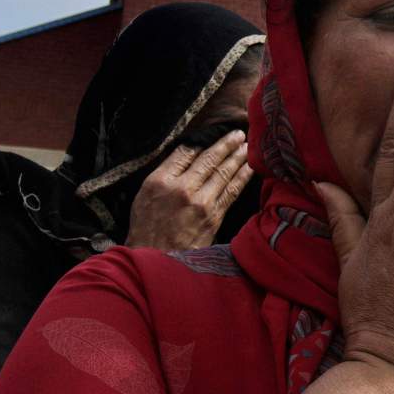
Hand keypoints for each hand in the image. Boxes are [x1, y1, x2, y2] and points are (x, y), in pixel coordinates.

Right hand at [126, 130, 251, 249]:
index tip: (213, 133)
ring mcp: (200, 202)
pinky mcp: (214, 216)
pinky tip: (249, 167)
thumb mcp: (143, 197)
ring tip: (246, 145)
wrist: (156, 260)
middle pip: (208, 159)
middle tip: (238, 133)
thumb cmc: (146, 230)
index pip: (185, 152)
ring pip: (223, 172)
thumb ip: (164, 176)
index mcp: (160, 180)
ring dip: (237, 156)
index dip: (202, 141)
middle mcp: (182, 188)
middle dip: (225, 144)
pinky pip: (232, 191)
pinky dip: (242, 177)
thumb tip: (186, 157)